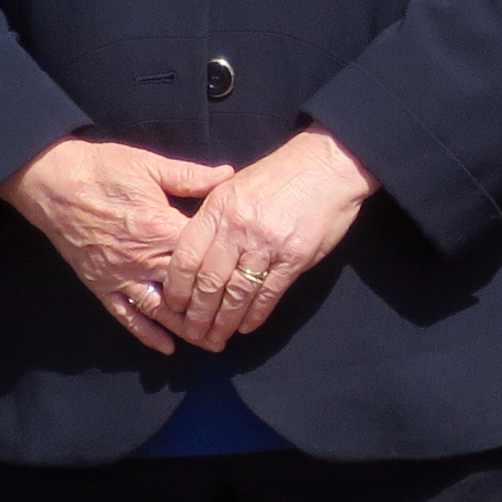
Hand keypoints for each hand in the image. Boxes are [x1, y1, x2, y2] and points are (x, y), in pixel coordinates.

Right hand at [0, 137, 234, 351]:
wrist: (51, 181)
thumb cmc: (101, 169)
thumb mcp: (149, 165)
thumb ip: (190, 176)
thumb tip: (229, 176)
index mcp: (160, 227)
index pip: (204, 255)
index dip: (228, 268)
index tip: (249, 278)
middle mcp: (142, 258)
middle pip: (187, 291)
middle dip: (214, 309)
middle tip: (239, 324)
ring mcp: (120, 275)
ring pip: (160, 310)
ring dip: (187, 329)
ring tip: (211, 342)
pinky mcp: (101, 284)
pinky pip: (126, 315)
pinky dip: (147, 334)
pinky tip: (167, 348)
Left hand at [156, 129, 376, 350]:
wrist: (328, 164)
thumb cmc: (280, 173)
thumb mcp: (235, 185)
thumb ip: (214, 217)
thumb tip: (196, 254)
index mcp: (219, 207)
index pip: (187, 257)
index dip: (177, 288)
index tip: (174, 306)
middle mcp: (238, 227)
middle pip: (209, 282)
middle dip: (198, 314)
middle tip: (193, 334)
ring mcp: (267, 243)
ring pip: (237, 293)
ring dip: (225, 321)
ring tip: (217, 338)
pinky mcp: (294, 257)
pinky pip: (269, 293)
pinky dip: (256, 314)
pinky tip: (247, 326)